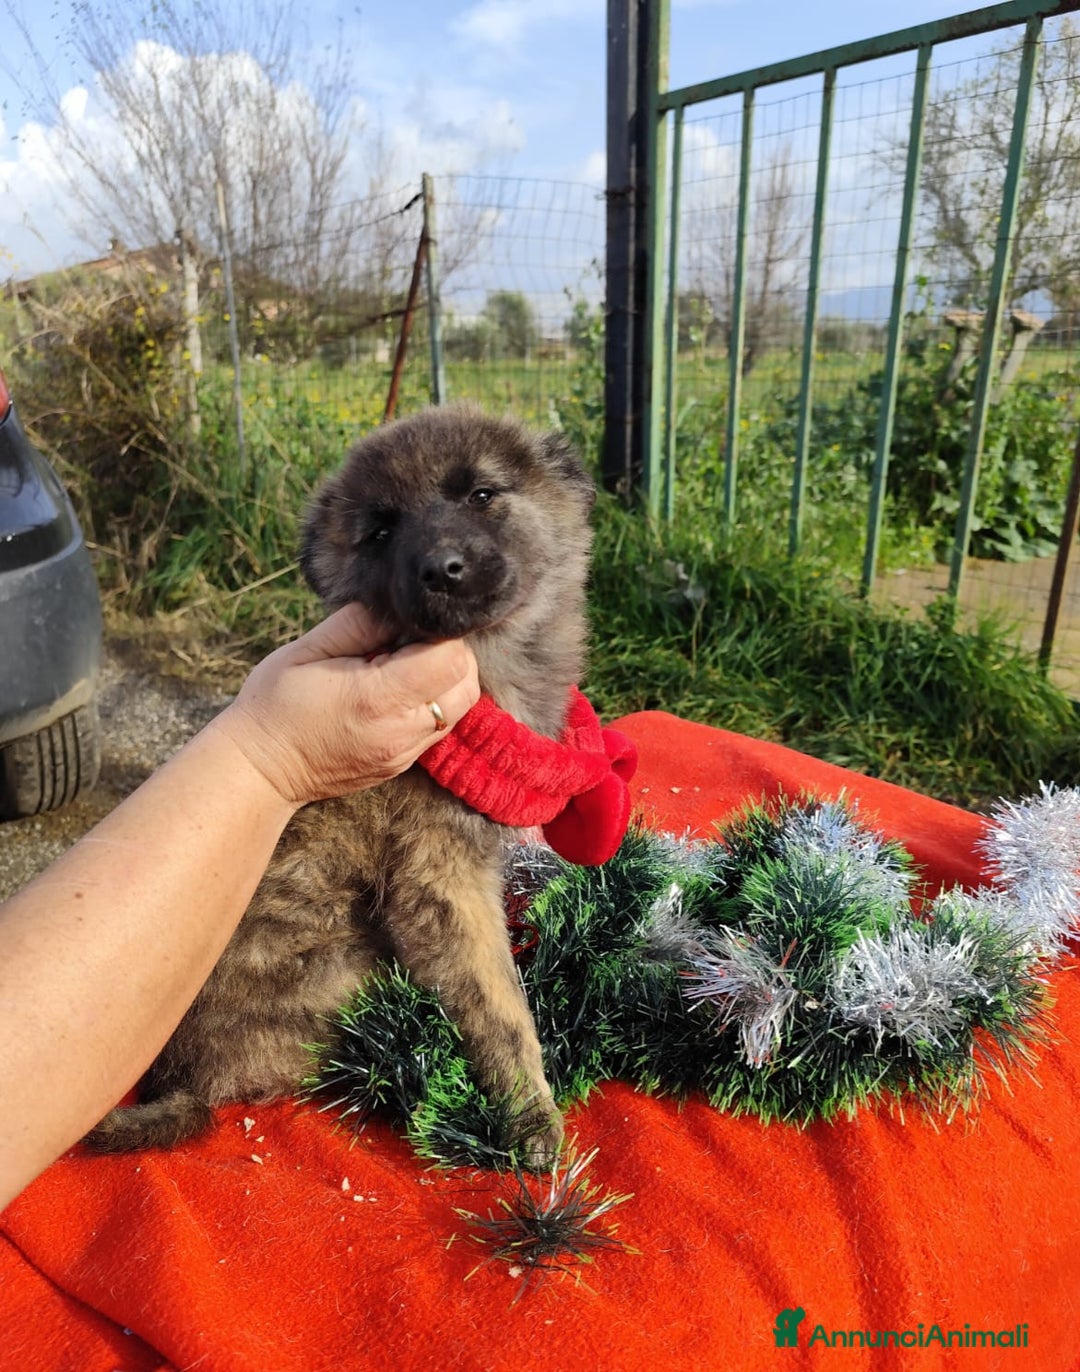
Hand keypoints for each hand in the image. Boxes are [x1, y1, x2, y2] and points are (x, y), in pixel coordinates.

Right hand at [213, 603, 479, 806]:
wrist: (260, 770)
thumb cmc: (275, 703)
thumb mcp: (308, 649)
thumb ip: (360, 623)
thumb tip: (399, 607)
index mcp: (377, 698)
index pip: (449, 659)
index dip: (440, 634)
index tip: (412, 626)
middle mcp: (401, 731)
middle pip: (466, 684)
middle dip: (451, 655)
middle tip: (411, 644)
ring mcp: (405, 753)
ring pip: (460, 707)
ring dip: (446, 680)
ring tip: (405, 667)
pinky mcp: (403, 764)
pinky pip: (441, 727)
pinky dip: (434, 703)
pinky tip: (400, 691)